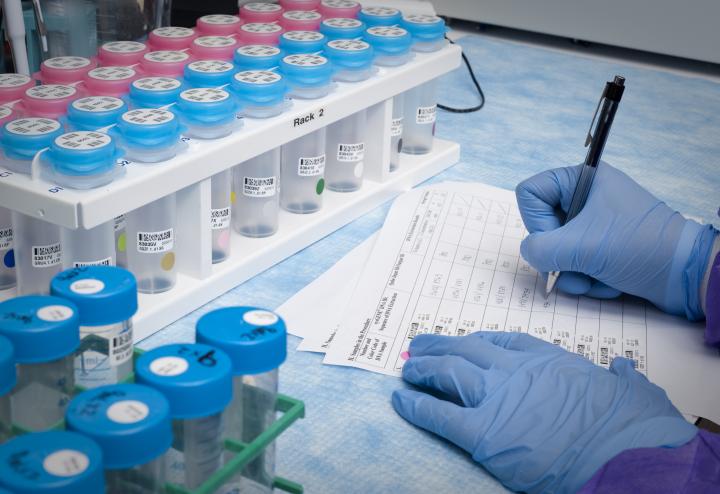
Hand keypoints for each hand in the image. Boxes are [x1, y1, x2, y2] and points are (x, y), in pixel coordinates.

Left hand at [392, 332, 696, 493]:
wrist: (626, 453)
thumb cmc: (634, 426)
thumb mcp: (632, 390)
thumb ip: (620, 377)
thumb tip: (624, 370)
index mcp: (547, 360)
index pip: (503, 342)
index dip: (478, 342)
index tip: (466, 341)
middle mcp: (516, 371)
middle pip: (466, 351)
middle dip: (439, 347)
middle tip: (418, 346)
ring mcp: (497, 398)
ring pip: (448, 374)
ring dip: (423, 369)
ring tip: (406, 368)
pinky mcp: (483, 433)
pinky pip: (439, 415)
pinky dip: (416, 405)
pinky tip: (400, 398)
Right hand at [515, 162, 717, 318]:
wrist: (685, 275)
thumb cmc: (638, 247)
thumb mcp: (581, 246)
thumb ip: (540, 249)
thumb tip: (529, 253)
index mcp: (583, 179)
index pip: (530, 193)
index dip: (535, 221)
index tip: (558, 239)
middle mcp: (586, 198)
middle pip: (542, 227)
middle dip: (558, 256)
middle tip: (577, 267)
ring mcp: (593, 225)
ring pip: (556, 251)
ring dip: (573, 273)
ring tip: (596, 280)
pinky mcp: (601, 248)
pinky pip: (574, 264)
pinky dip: (586, 279)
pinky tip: (608, 282)